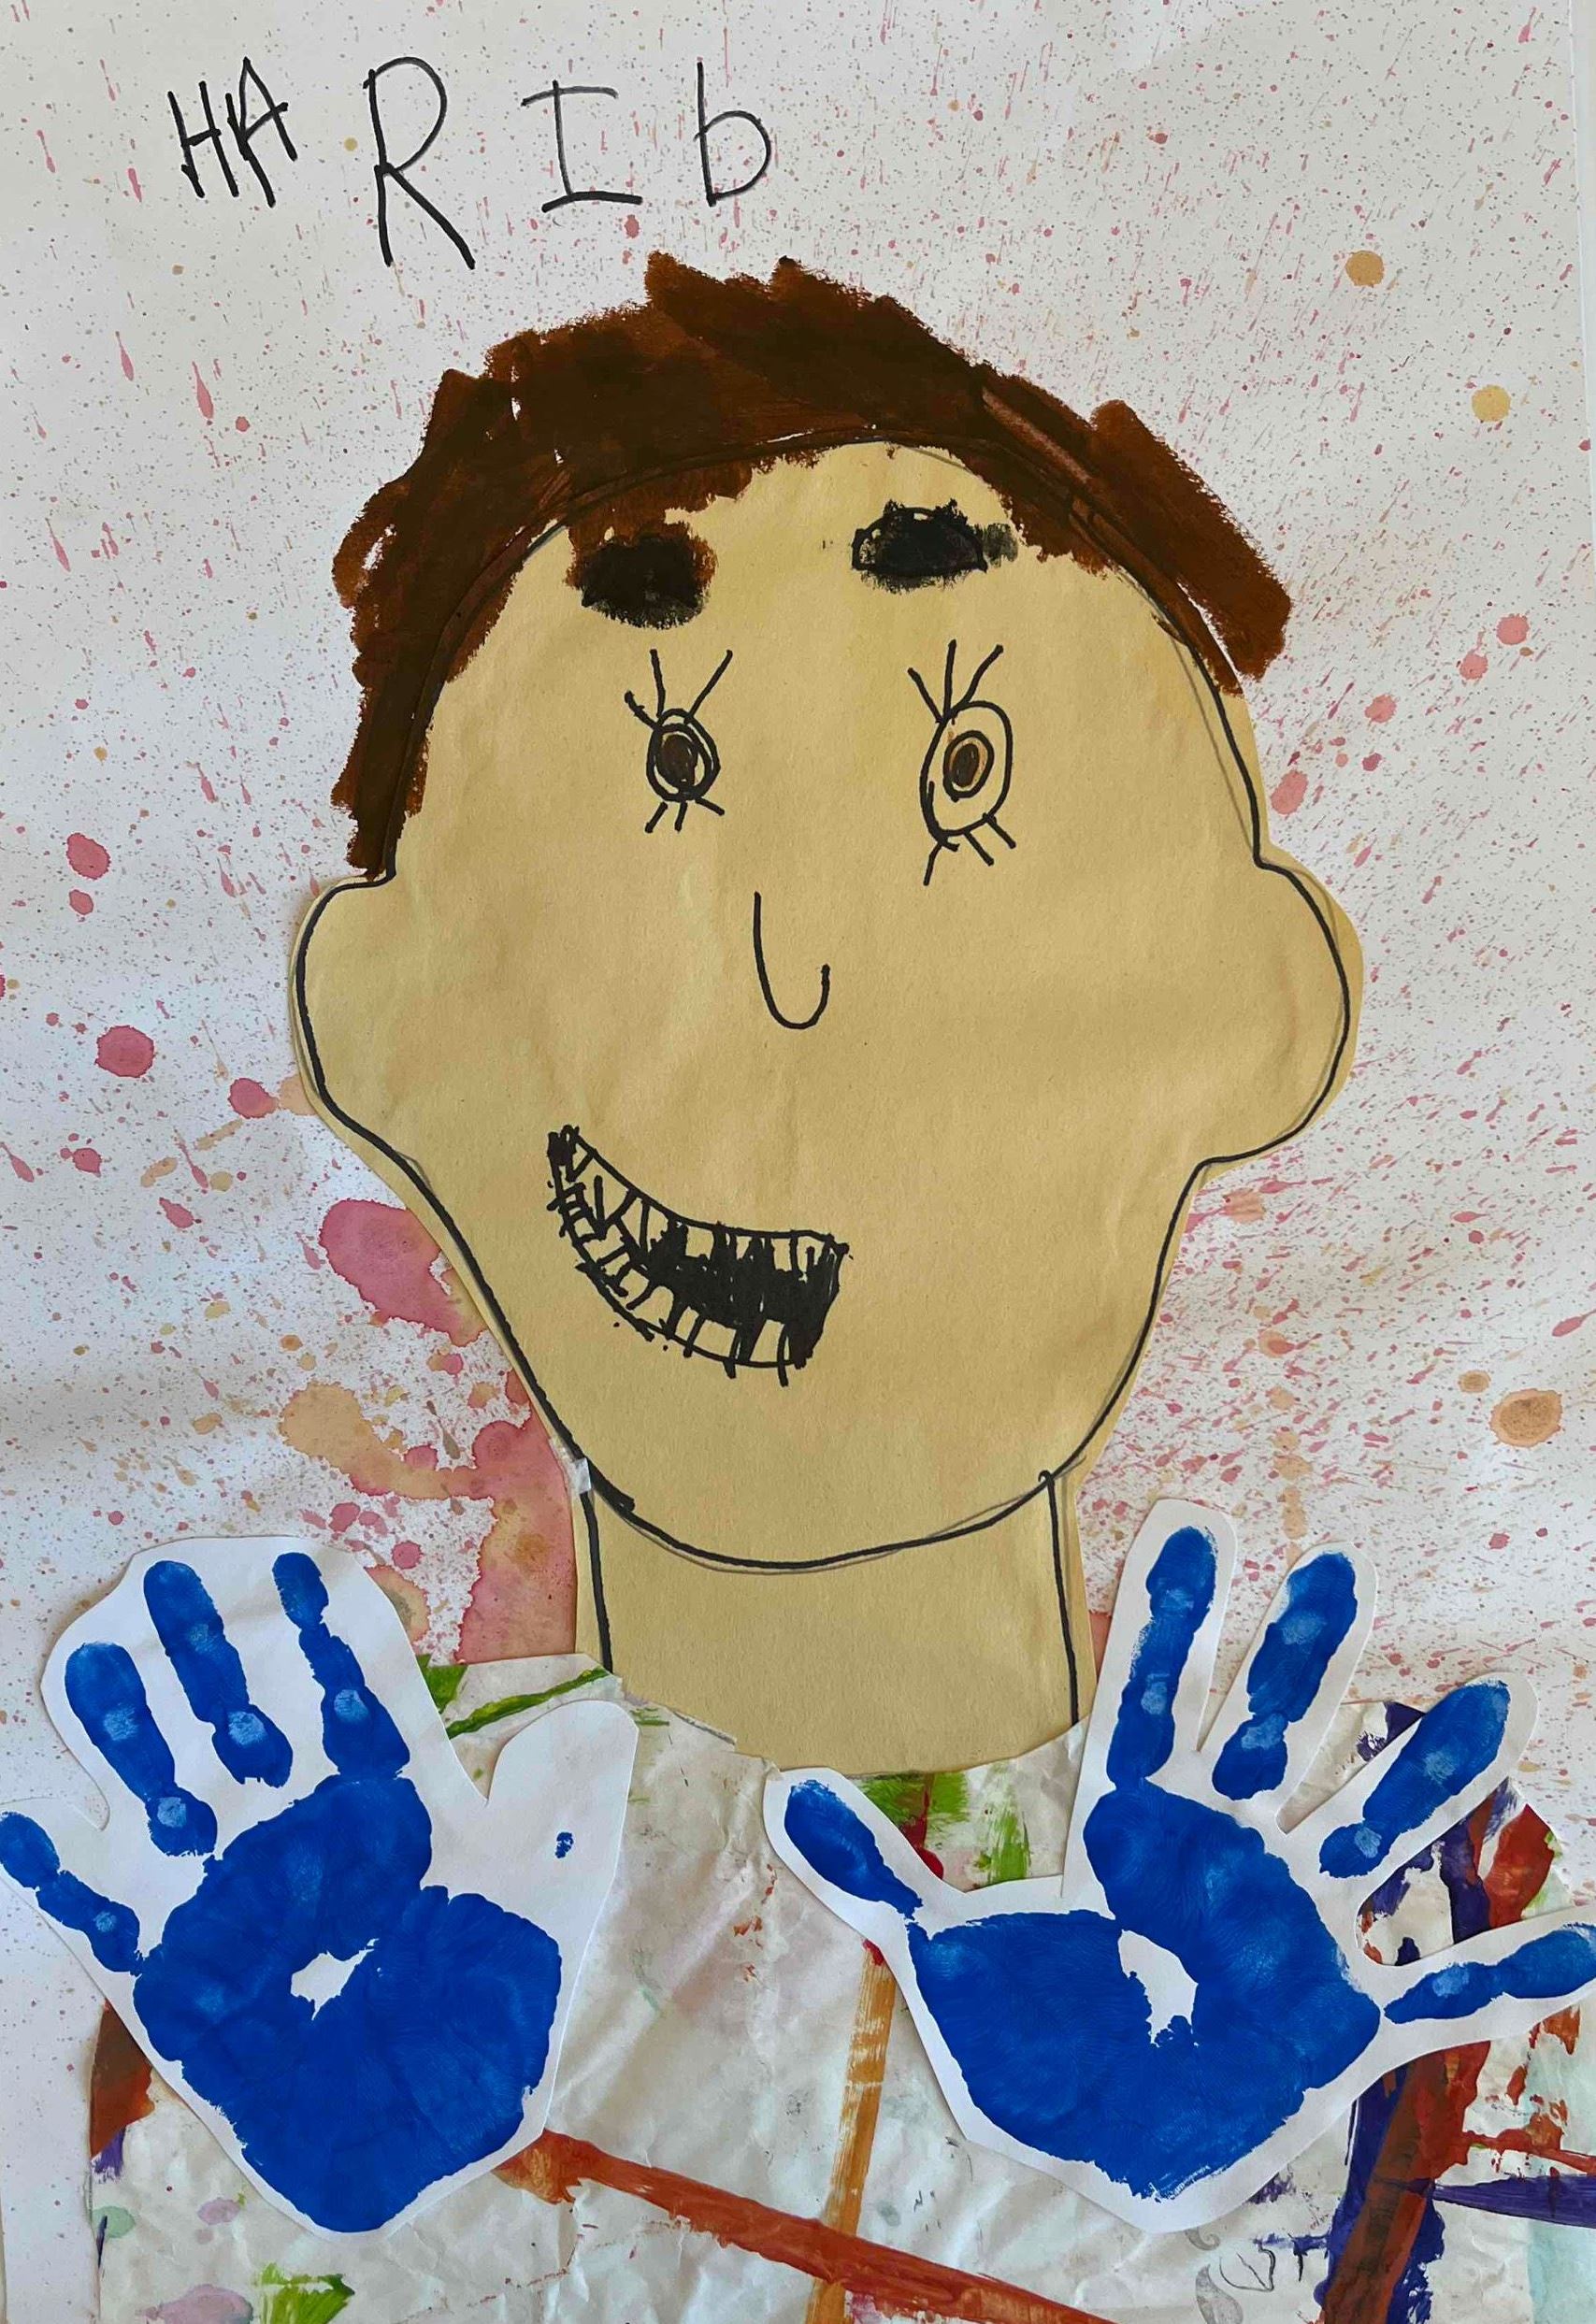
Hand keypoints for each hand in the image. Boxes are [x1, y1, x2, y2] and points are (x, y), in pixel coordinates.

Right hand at [0, 1539, 634, 2234]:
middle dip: (209, 1648)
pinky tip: (29, 1821)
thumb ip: (566, 1807)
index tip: (301, 1564)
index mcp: (386, 1794)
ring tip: (91, 1657)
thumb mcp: (549, 1894)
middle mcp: (298, 1824)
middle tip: (170, 1577)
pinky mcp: (175, 1971)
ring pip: (168, 1785)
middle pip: (246, 1714)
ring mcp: (229, 1890)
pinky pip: (105, 1913)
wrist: (432, 2122)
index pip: (351, 1688)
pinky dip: (63, 1872)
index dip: (328, 1630)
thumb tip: (596, 1721)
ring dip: (129, 1728)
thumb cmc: (491, 1996)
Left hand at [766, 1498, 1595, 2229]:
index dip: (1171, 1620)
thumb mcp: (944, 1955)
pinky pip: (1443, 1993)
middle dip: (1298, 1663)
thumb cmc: (1034, 2041)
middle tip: (1331, 1569)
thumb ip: (875, 1870)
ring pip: (1372, 1833)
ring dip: (1429, 1781)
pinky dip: (1512, 1972)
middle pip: (1270, 1738)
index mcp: (1133, 1829)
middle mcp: (1226, 1856)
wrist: (1096, 2148)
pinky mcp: (1342, 2018)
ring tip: (1491, 1708)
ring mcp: (1294, 1929)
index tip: (1195, 1523)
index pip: (1151, 1704)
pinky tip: (1581, 1935)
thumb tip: (780, 1792)